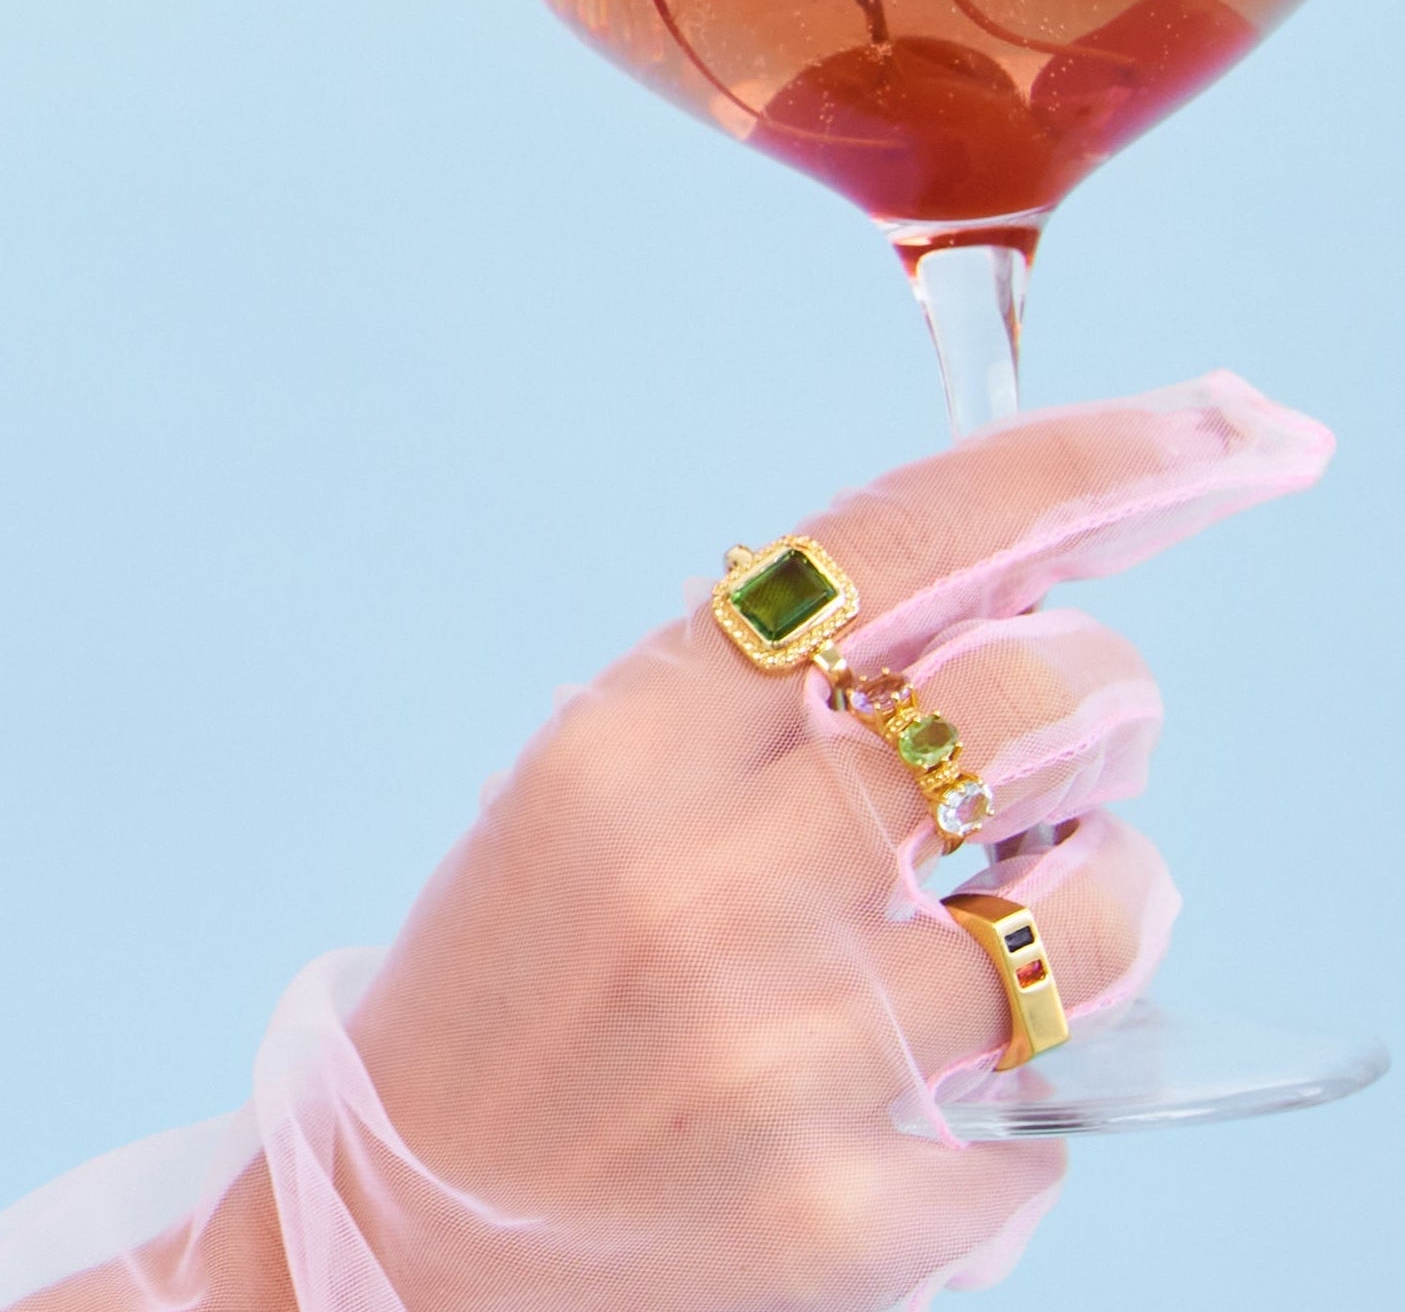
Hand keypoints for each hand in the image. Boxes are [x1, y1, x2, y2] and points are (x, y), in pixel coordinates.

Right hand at [0, 377, 1326, 1311]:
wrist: (405, 1242)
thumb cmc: (525, 979)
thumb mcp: (601, 783)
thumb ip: (783, 688)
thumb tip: (1032, 588)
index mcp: (628, 735)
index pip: (905, 539)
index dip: (1101, 460)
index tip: (1246, 422)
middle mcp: (714, 875)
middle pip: (1049, 697)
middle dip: (1100, 700)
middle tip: (1036, 764)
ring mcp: (795, 1053)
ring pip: (1108, 903)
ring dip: (1094, 895)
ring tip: (984, 936)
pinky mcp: (862, 1224)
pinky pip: (1059, 1112)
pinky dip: (1011, 1093)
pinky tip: (893, 1103)